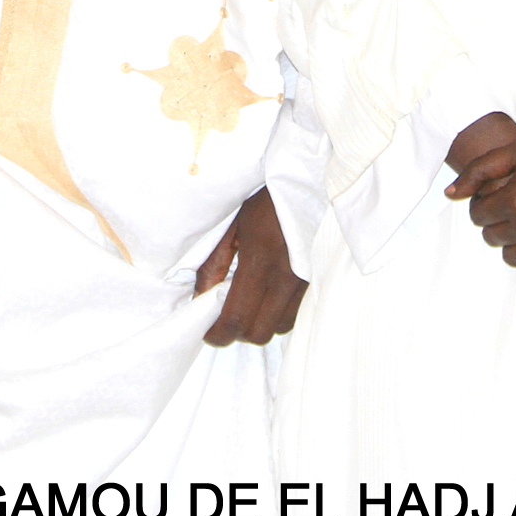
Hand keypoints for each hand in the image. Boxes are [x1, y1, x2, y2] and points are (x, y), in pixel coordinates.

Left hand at [196, 189, 307, 345]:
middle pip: (259, 333)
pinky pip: (295, 314)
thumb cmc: (265, 199)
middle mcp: (286, 278)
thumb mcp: (232, 223)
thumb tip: (199, 298)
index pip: (237, 319)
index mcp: (260, 261)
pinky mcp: (316, 280)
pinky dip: (278, 314)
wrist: (309, 182)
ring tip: (249, 302)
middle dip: (239, 330)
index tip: (208, 330)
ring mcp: (305, 281)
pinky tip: (268, 295)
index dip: (218, 333)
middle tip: (226, 313)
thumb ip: (214, 263)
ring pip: (279, 327)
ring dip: (261, 322)